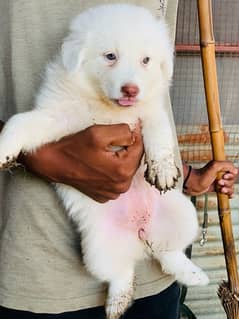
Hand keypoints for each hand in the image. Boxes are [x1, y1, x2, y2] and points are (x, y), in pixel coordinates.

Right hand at [19, 123, 143, 202]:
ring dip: (121, 159)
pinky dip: (113, 170)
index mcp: (122, 170)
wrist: (53, 163)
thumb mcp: (98, 133)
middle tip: (113, 139)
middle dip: (128, 148)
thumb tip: (134, 134)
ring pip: (126, 170)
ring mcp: (112, 193)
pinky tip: (102, 163)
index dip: (135, 134)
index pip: (140, 147)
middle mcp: (121, 186)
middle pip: (134, 160)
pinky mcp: (104, 195)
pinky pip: (116, 179)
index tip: (128, 126)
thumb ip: (122, 132)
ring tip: (106, 151)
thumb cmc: (74, 148)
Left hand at [183, 160, 237, 197]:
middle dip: (228, 183)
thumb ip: (226, 165)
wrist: (192, 184)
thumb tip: (235, 171)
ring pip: (230, 186)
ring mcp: (218, 181)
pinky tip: (228, 195)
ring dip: (228, 189)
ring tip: (221, 190)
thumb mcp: (214, 166)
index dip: (231, 175)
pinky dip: (229, 194)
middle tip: (219, 182)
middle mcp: (220, 173)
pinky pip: (226, 191)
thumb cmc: (201, 175)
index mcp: (221, 167)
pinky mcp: (216, 188)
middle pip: (232, 179)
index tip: (225, 176)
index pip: (233, 170)